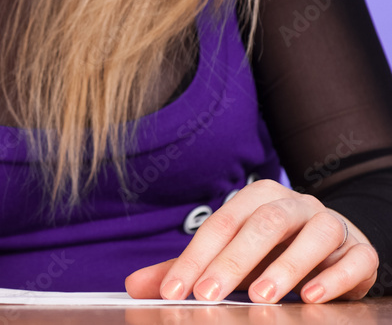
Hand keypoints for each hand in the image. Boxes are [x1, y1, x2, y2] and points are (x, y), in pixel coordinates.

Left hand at [125, 180, 378, 302]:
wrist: (334, 247)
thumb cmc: (270, 252)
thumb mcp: (227, 257)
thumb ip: (187, 268)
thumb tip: (135, 285)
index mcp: (258, 199)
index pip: (221, 224)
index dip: (195, 257)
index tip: (173, 291)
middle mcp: (295, 205)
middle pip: (263, 225)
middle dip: (232, 261)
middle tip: (208, 296)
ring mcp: (331, 224)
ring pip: (312, 235)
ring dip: (286, 266)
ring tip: (260, 297)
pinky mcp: (361, 250)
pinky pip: (354, 259)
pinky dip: (334, 278)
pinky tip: (312, 298)